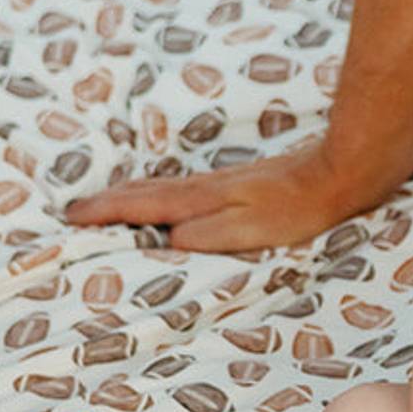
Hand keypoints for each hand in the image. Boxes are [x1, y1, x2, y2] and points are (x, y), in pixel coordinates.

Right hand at [63, 141, 401, 252]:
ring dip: (130, 196)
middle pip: (146, 192)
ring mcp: (222, 184)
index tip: (71, 217)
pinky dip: (159, 195)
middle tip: (74, 209)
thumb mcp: (251, 230)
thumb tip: (167, 240)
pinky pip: (184, 191)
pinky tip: (165, 198)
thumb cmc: (300, 208)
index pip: (143, 206)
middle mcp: (206, 188)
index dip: (107, 212)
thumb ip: (208, 235)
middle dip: (108, 201)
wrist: (341, 171)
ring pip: (163, 189)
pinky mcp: (241, 185)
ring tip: (106, 202)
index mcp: (202, 200)